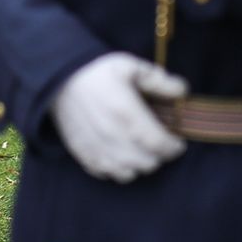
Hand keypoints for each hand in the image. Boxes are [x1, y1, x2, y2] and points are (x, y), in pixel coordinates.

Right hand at [49, 52, 188, 182]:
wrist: (59, 79)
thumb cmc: (98, 71)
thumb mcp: (131, 67)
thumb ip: (159, 81)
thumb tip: (183, 91)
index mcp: (127, 113)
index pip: (159, 144)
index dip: (173, 147)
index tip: (177, 142)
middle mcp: (112, 136)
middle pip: (147, 163)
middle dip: (158, 155)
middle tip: (159, 143)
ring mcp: (96, 149)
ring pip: (129, 173)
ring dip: (139, 165)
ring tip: (141, 151)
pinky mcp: (83, 155)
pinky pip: (107, 174)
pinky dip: (119, 170)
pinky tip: (121, 155)